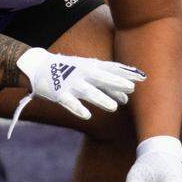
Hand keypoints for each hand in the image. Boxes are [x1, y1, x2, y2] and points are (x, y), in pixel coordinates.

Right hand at [15, 47, 144, 120]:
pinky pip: (70, 103)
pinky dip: (78, 109)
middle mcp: (82, 73)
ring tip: (114, 107)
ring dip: (101, 98)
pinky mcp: (59, 93)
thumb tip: (127, 97)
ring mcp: (70, 83)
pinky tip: (87, 116)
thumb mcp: (88, 73)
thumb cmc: (69, 71)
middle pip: (102, 78)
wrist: (38, 67)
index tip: (143, 77)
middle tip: (131, 88)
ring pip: (88, 92)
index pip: (111, 68)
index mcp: (90, 66)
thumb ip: (107, 85)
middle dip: (116, 82)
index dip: (126, 72)